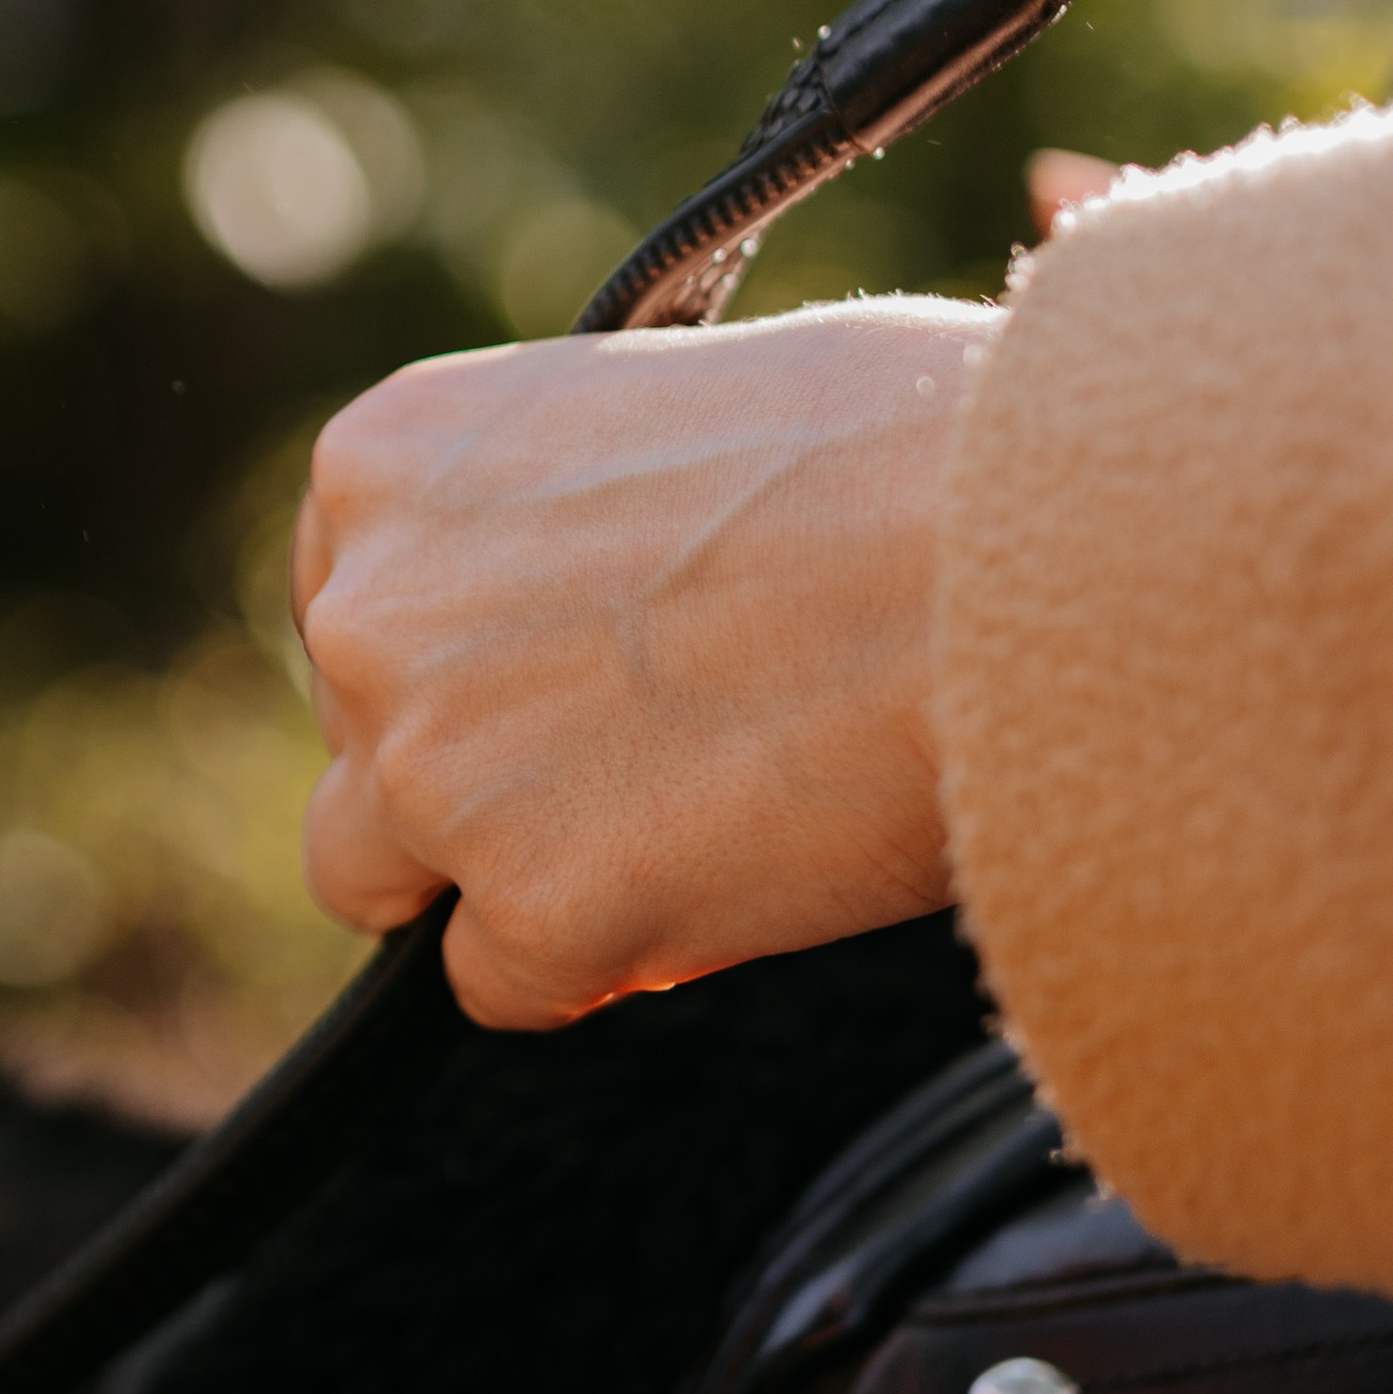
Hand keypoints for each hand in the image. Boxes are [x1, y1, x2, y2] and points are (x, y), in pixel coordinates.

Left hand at [290, 301, 990, 1026]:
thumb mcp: (668, 410)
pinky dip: (609, 954)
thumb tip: (565, 602)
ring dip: (509, 874)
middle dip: (477, 776)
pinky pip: (508, 983)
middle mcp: (370, 608)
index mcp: (388, 461)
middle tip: (654, 753)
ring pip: (390, 884)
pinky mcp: (529, 908)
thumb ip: (558, 513)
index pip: (351, 611)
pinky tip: (734, 864)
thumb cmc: (915, 450)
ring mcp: (432, 766)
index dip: (466, 662)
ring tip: (689, 814)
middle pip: (358, 754)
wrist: (1041, 551)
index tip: (570, 670)